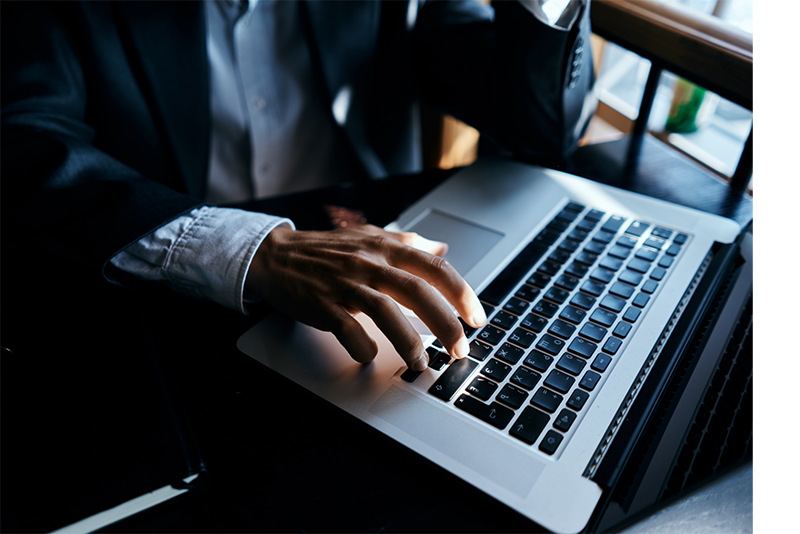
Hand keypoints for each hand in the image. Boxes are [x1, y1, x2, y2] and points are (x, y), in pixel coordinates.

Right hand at [244, 224, 486, 370]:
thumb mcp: (370, 237)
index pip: (434, 267)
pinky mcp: (322, 305)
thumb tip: (442, 248)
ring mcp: (345, 284)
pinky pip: (346, 329)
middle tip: (459, 348)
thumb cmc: (327, 250)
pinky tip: (371, 356)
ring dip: (408, 342)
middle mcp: (369, 264)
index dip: (461, 293)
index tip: (476, 317)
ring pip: (385, 312)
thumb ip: (407, 243)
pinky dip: (363, 346)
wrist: (276, 255)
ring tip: (421, 363)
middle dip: (445, 324)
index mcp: (385, 249)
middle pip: (417, 292)